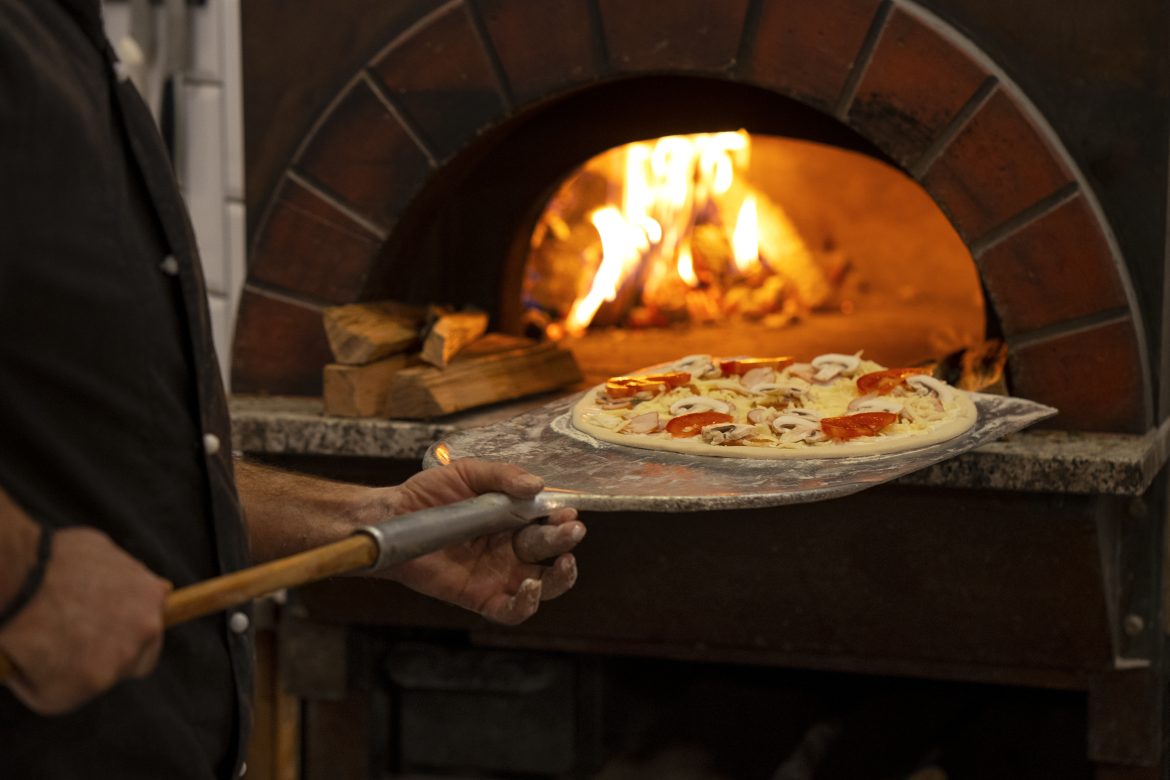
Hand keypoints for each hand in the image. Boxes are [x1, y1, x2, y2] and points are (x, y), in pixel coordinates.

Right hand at [0, 528, 171, 713]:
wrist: (16, 575)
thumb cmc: (49, 559)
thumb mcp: (104, 554)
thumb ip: (131, 579)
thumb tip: (155, 588)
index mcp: (151, 598)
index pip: (152, 630)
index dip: (127, 635)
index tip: (104, 634)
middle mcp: (145, 631)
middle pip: (137, 663)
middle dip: (110, 660)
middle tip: (72, 650)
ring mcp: (119, 661)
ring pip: (94, 680)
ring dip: (69, 673)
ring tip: (36, 644)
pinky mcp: (86, 686)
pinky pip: (56, 697)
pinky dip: (35, 685)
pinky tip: (20, 659)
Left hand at [378, 459, 584, 624]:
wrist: (394, 518)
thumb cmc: (429, 494)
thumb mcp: (468, 473)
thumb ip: (502, 475)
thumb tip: (537, 485)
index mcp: (514, 518)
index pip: (550, 521)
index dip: (562, 518)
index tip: (567, 512)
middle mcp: (512, 547)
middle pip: (551, 551)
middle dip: (565, 540)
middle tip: (571, 531)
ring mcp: (498, 574)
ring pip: (544, 585)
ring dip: (560, 578)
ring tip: (563, 564)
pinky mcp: (480, 596)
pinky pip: (511, 611)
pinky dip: (527, 605)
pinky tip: (529, 589)